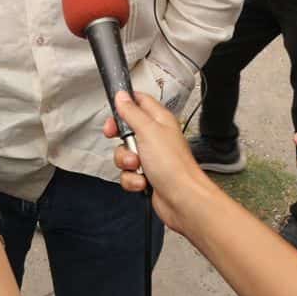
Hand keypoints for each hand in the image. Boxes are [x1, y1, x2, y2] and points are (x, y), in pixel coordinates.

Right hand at [106, 91, 217, 236]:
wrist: (182, 199)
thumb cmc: (174, 166)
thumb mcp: (148, 131)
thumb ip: (132, 112)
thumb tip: (122, 96)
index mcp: (160, 120)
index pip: (139, 102)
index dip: (124, 105)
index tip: (114, 115)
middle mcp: (155, 137)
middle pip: (126, 130)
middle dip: (121, 140)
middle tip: (125, 142)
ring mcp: (151, 157)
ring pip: (125, 154)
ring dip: (127, 162)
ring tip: (138, 166)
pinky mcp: (146, 175)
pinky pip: (128, 173)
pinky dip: (132, 179)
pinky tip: (143, 181)